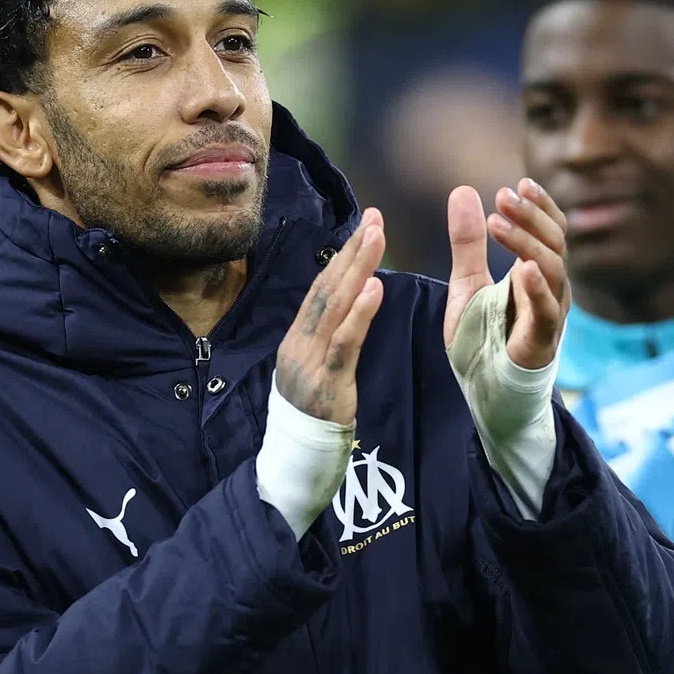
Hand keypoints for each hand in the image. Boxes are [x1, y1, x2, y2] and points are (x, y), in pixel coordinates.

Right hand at [276, 208, 385, 422]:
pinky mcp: (328, 380)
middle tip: (374, 218)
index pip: (322, 288)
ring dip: (357, 268)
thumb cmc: (313, 410)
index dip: (343, 256)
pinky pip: (345, 342)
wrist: (296, 455)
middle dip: (352, 251)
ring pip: (335, 306)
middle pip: (328, 288)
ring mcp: (310, 359)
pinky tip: (376, 287)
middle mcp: (299, 341)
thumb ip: (326, 337)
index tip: (365, 226)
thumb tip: (346, 305)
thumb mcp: (313, 367)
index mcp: (298, 336)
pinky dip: (360, 312)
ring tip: (377, 237)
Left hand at [443, 179, 570, 368]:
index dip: (539, 205)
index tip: (518, 183)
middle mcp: (550, 288)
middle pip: (554, 241)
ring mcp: (550, 312)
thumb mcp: (466, 283)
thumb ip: (467, 243)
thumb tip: (462, 190)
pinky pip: (547, 310)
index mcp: (535, 272)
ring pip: (553, 268)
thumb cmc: (484, 338)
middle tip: (504, 195)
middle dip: (530, 216)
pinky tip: (525, 268)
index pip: (549, 229)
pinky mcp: (542, 339)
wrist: (486, 389)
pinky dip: (537, 288)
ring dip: (526, 242)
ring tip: (498, 222)